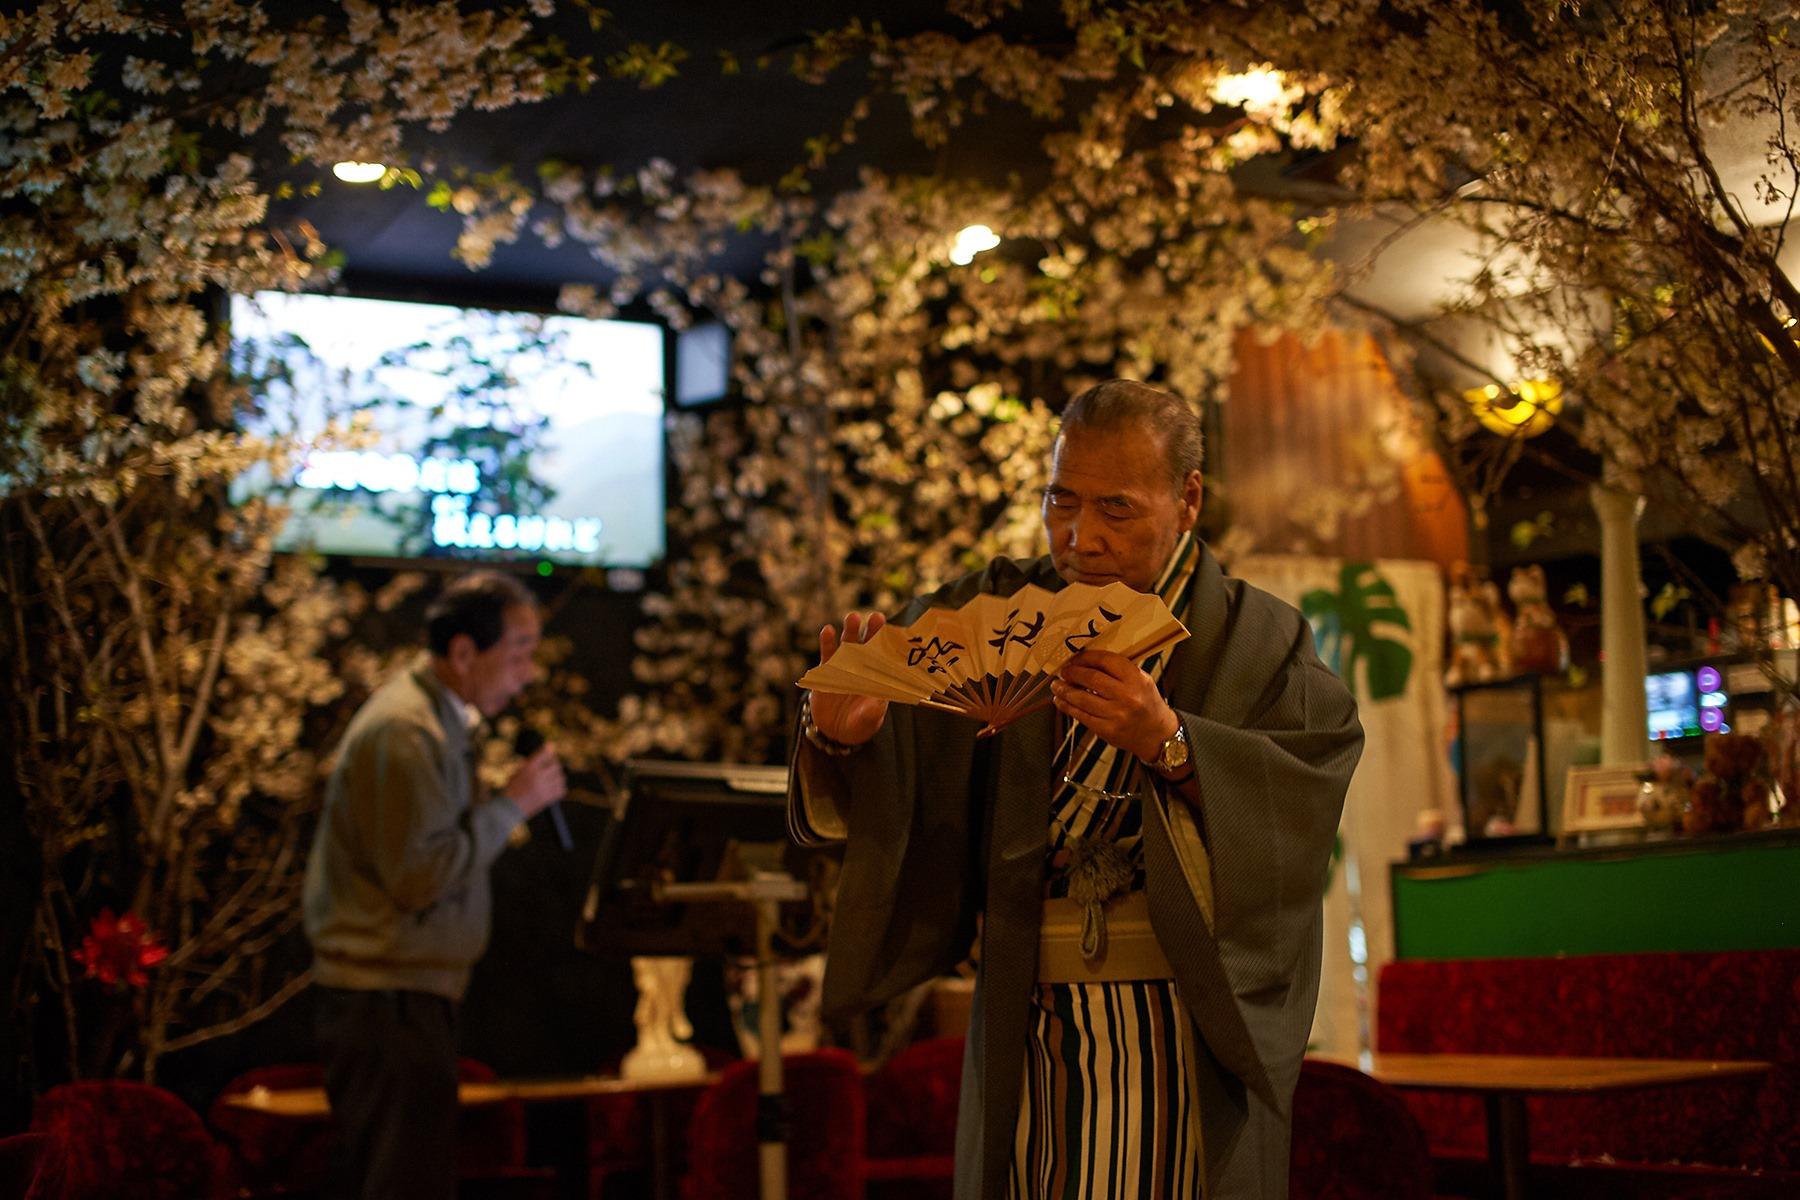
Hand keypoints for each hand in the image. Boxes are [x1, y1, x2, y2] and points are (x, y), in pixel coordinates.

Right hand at [504, 743, 566, 817]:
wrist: (509, 808)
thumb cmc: (512, 790)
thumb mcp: (517, 773)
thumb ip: (531, 764)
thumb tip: (547, 753)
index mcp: (528, 768)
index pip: (544, 754)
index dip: (549, 750)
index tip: (551, 747)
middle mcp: (538, 776)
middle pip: (556, 766)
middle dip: (554, 766)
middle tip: (551, 767)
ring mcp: (544, 788)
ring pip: (560, 777)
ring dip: (558, 777)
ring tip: (552, 779)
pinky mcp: (547, 798)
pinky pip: (561, 790)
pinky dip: (560, 788)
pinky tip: (554, 788)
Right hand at [809, 611, 889, 745]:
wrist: (834, 731)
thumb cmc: (858, 725)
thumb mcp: (867, 722)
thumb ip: (872, 712)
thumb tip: (878, 703)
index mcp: (878, 677)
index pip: (886, 657)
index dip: (890, 644)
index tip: (895, 633)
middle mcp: (863, 668)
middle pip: (869, 645)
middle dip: (873, 630)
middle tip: (876, 616)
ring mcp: (844, 667)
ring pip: (848, 644)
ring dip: (850, 630)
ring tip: (852, 617)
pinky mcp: (827, 670)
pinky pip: (827, 653)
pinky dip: (827, 642)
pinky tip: (828, 630)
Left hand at [1051, 650, 1178, 762]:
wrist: (1157, 734)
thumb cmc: (1146, 703)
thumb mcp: (1141, 680)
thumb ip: (1118, 670)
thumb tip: (1086, 661)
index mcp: (1136, 679)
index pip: (1105, 661)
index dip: (1085, 657)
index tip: (1074, 658)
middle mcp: (1127, 696)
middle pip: (1091, 678)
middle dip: (1072, 673)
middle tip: (1063, 671)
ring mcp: (1116, 715)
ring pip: (1082, 698)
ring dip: (1064, 690)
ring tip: (1056, 685)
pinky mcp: (1107, 730)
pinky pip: (1081, 716)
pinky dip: (1067, 707)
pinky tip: (1060, 701)